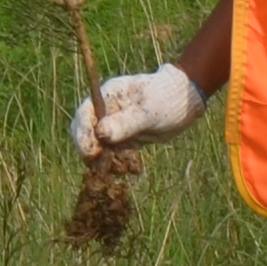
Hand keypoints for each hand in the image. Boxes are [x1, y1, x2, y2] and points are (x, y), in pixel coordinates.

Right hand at [73, 63, 204, 161]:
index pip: (83, 116)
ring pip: (97, 148)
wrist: (184, 102)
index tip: (91, 154)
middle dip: (92, 152)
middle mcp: (105, 111)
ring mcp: (113, 125)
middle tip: (105, 166)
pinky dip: (118, 163)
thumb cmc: (167, 99)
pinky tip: (132, 168)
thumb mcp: (148, 112)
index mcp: (106, 96)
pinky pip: (112, 154)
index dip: (82, 136)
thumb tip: (100, 133)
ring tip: (124, 168)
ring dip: (105, 161)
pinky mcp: (122, 138)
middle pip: (85, 134)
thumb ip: (124, 122)